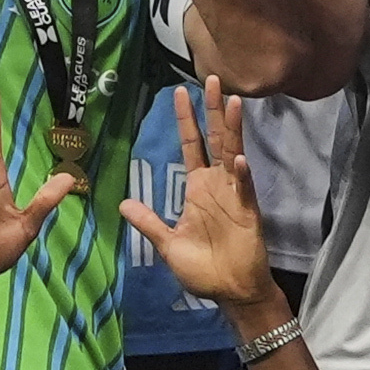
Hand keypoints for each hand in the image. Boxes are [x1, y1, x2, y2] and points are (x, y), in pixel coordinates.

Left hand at [122, 70, 278, 318]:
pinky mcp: (247, 211)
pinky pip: (243, 189)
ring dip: (231, 128)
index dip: (185, 120)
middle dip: (211, 110)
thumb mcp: (167, 244)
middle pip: (213, 139)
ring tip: (231, 101)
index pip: (189, 145)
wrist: (231, 291)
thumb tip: (122, 204)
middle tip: (212, 78)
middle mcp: (215, 185)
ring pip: (232, 153)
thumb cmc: (202, 268)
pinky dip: (240, 174)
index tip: (180, 92)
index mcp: (196, 188)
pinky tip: (236, 159)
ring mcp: (233, 195)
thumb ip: (149, 222)